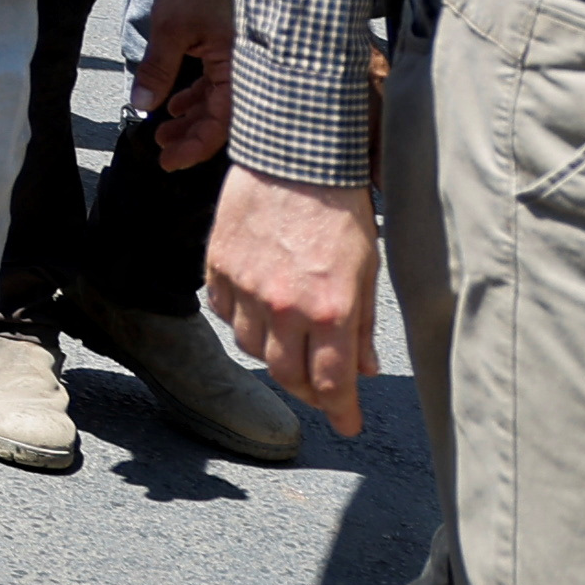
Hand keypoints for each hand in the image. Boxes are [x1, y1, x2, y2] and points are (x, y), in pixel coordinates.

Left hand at [132, 0, 234, 169]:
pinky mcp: (232, 48)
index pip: (223, 125)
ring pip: (218, 101)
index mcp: (244, 70)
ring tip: (161, 131)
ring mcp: (241, 59)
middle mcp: (249, 69)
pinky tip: (173, 104)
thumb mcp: (171, 29)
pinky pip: (217, 82)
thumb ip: (157, 69)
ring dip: (191, 116)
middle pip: (223, 118)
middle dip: (190, 136)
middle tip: (161, 149)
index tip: (167, 161)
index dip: (194, 147)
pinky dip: (195, 94)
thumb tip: (142, 105)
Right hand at [207, 166, 380, 436]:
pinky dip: (244, 320)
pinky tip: (261, 308)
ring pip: (253, 346)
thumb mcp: (366, 271)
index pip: (332, 381)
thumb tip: (363, 368)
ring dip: (275, 353)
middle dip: (307, 390)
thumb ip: (362, 325)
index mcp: (330, 308)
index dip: (341, 412)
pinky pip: (227, 313)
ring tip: (292, 339)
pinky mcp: (219, 267)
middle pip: (287, 374)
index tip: (348, 426)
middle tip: (321, 390)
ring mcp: (246, 286)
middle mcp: (284, 305)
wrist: (294, 159)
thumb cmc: (340, 211)